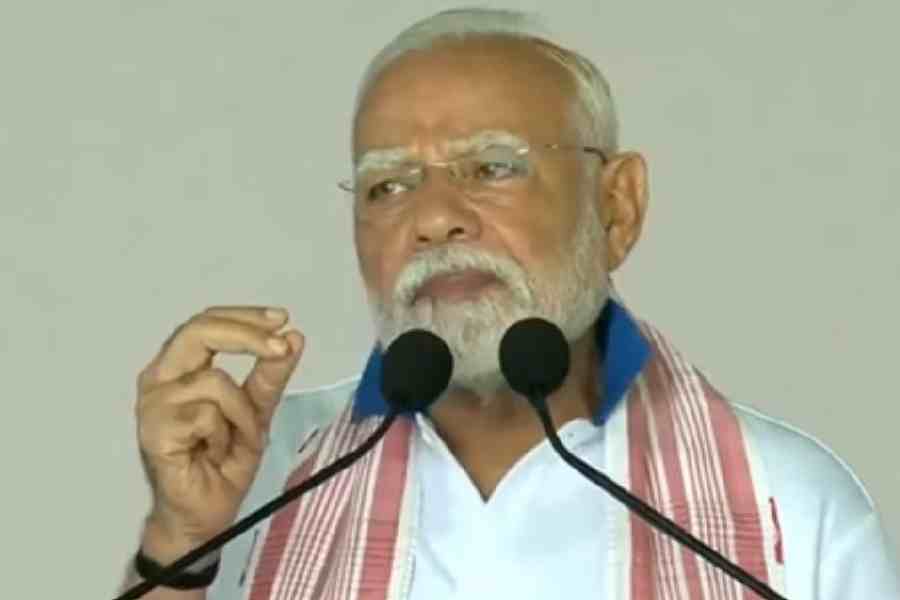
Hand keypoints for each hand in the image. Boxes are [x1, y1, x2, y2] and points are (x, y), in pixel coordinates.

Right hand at [135, 306, 303, 561]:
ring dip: (242, 414)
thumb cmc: (222, 462)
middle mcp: (160, 378)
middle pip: (199, 331)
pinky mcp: (154, 431)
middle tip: (281, 346)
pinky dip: (225, 435)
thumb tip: (294, 336)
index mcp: (179, 367)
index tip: (282, 318)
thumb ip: (270, 375)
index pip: (207, 322)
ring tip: (235, 441)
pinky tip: (213, 455)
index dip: (244, 316)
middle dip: (246, 335)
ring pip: (214, 381)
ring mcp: (153, 404)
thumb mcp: (257, 411)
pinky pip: (207, 415)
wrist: (205, 514)